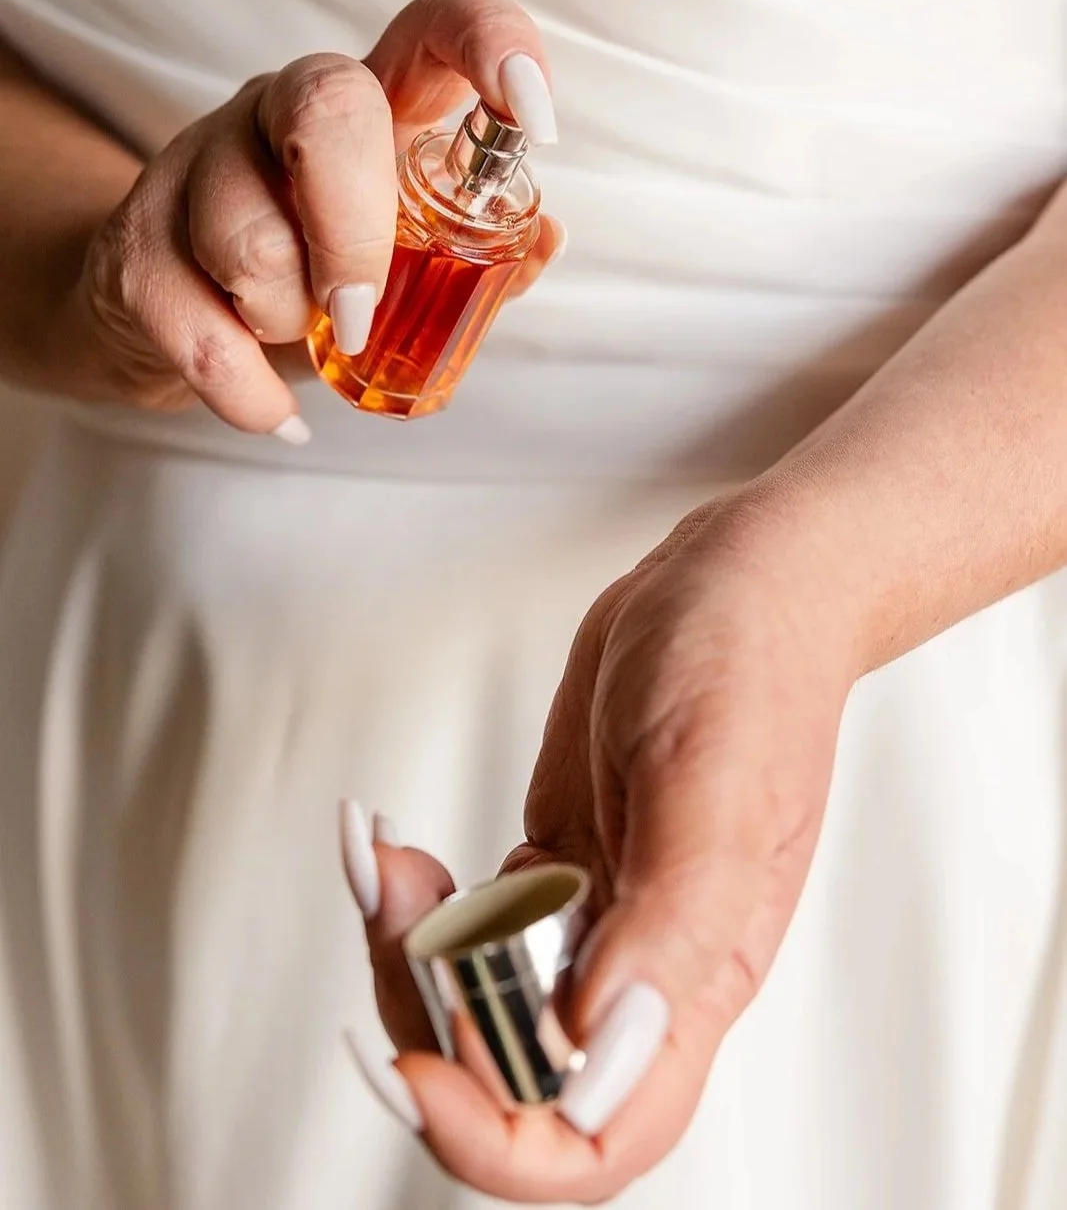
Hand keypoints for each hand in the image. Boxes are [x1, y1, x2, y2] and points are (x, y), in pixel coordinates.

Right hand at [42, 0, 561, 437]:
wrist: (169, 319)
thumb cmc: (308, 284)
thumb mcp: (402, 272)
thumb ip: (473, 262)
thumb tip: (546, 240)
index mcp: (372, 109)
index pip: (435, 27)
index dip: (491, 47)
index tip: (532, 119)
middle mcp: (283, 108)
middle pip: (328, 112)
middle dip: (355, 236)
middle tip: (358, 317)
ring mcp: (200, 160)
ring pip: (253, 240)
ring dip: (287, 324)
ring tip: (293, 334)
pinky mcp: (136, 237)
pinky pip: (202, 332)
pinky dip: (249, 395)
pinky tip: (267, 403)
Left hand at [341, 489, 854, 1202]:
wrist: (733, 590)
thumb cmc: (751, 671)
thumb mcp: (713, 783)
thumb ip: (670, 917)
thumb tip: (592, 1033)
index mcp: (696, 980)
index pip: (601, 1134)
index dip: (501, 1140)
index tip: (425, 1067)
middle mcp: (640, 967)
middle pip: (510, 1078)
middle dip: (426, 1016)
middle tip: (395, 910)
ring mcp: (593, 918)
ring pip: (476, 1004)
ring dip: (409, 953)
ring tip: (387, 862)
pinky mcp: (558, 865)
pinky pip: (471, 929)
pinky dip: (418, 906)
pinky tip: (398, 852)